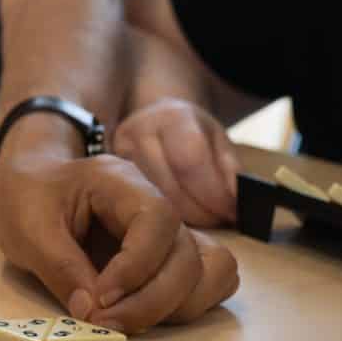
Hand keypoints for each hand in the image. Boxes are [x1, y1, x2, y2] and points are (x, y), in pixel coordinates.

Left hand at [0, 143, 238, 331]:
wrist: (34, 185)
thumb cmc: (31, 197)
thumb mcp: (27, 228)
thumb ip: (60, 267)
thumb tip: (91, 312)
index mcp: (121, 182)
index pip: (157, 220)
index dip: (137, 266)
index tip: (100, 299)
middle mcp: (156, 205)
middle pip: (187, 255)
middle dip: (151, 301)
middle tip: (104, 323)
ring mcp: (170, 233)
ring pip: (210, 272)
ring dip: (174, 307)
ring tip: (123, 321)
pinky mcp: (171, 258)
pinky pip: (207, 283)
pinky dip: (185, 306)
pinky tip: (141, 315)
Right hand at [111, 98, 239, 226]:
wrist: (155, 118)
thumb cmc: (192, 132)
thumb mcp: (219, 141)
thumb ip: (231, 170)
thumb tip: (236, 203)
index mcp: (171, 117)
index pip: (190, 160)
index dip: (213, 193)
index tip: (231, 212)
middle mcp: (137, 132)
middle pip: (168, 186)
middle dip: (200, 213)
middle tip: (218, 222)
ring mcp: (115, 154)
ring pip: (149, 201)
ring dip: (180, 221)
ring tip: (199, 223)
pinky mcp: (105, 175)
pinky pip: (134, 205)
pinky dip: (158, 219)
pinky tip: (174, 222)